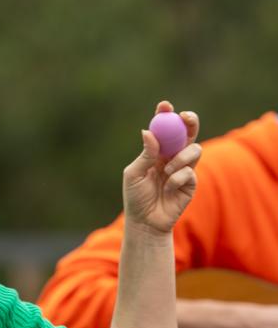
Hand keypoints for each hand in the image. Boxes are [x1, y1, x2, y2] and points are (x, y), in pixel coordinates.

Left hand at [123, 101, 200, 233]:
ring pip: (194, 149)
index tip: (164, 105)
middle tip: (185, 117)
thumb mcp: (134, 174)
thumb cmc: (135, 197)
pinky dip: (177, 178)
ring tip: (166, 171)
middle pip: (187, 133)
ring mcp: (184, 169)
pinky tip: (168, 189)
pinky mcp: (191, 183)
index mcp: (156, 152)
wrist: (145, 222)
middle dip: (190, 121)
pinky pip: (190, 172)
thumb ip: (144, 154)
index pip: (164, 129)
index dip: (166, 115)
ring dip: (180, 158)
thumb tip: (148, 131)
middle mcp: (172, 157)